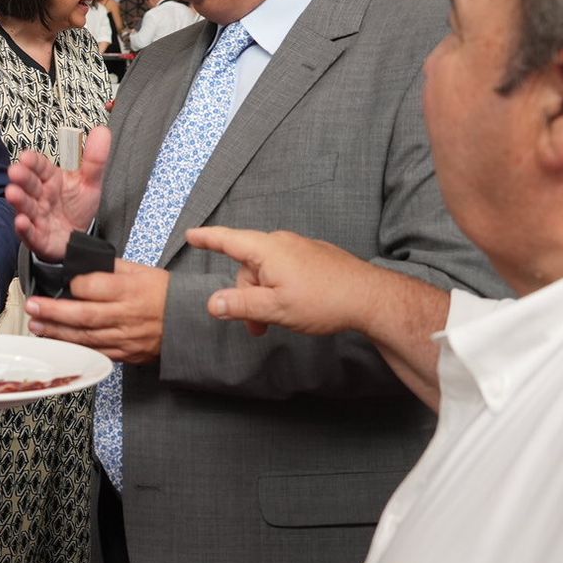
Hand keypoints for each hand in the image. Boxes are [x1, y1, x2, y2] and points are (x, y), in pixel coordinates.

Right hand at [6, 126, 110, 260]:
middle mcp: (40, 197)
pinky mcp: (37, 238)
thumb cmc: (77, 208)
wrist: (77, 239)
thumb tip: (102, 131)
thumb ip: (94, 159)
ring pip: (25, 207)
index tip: (27, 156)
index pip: (40, 167)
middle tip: (15, 171)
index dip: (33, 162)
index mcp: (51, 180)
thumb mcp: (90, 182)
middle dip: (22, 178)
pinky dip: (24, 229)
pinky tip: (21, 222)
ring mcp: (37, 217)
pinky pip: (29, 233)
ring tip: (12, 193)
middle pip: (29, 185)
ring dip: (18, 200)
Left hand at [23, 259, 167, 363]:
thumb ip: (111, 268)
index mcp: (130, 290)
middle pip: (84, 315)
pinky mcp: (126, 354)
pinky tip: (59, 343)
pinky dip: (75, 349)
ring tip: (36, 326)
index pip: (94, 287)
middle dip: (53, 312)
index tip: (65, 283)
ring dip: (57, 333)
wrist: (189, 323)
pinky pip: (96, 353)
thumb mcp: (142, 271)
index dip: (75, 285)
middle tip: (32, 307)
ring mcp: (126, 338)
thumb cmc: (165, 293)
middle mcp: (126, 315)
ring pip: (86, 338)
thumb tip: (82, 263)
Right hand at [184, 226, 370, 336]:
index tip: (191, 234)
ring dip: (265, 296)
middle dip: (246, 296)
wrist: (371, 298)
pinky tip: (297, 306)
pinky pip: (286, 270)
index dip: (208, 238)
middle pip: (248, 267)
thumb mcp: (274, 308)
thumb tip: (212, 304)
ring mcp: (301, 248)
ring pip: (267, 271)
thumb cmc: (323, 301)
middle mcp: (282, 243)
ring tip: (279, 320)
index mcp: (267, 250)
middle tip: (257, 327)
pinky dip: (281, 288)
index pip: (228, 240)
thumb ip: (239, 306)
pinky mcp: (315, 257)